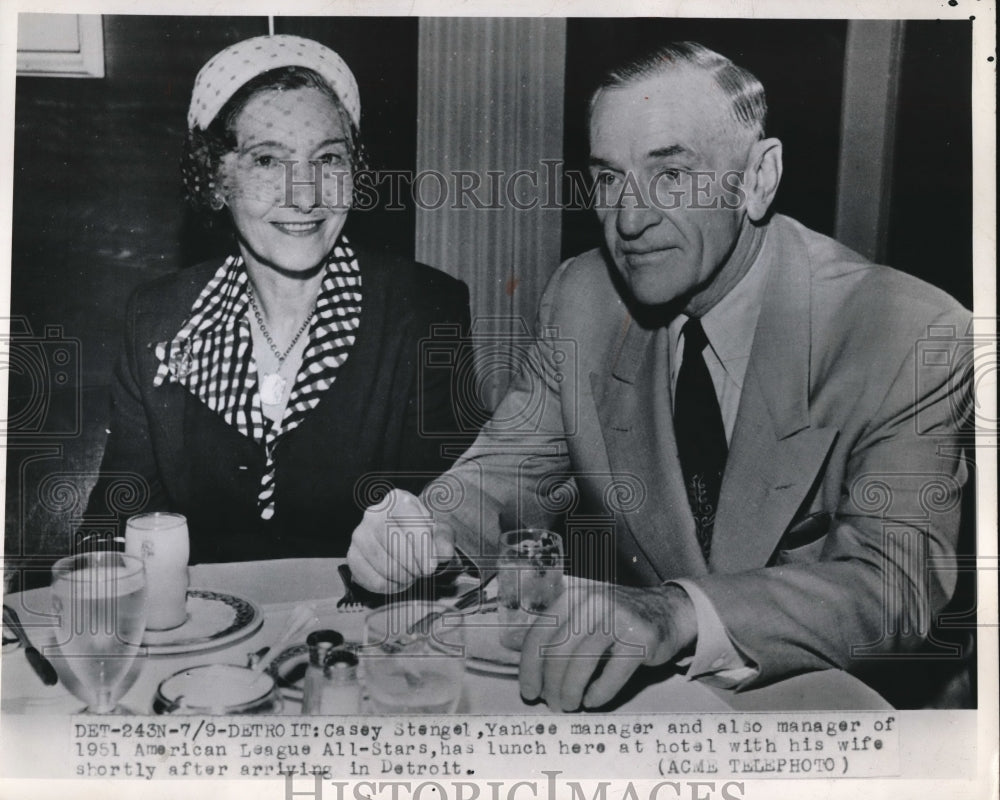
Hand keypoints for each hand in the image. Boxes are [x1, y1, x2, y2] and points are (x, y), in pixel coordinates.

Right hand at [346, 489, 454, 592]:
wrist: (402, 539)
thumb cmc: (421, 533)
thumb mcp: (438, 531)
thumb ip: (444, 540)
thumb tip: (443, 552)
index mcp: (398, 500)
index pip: (410, 523)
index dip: (423, 550)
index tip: (431, 567)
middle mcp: (374, 513)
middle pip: (395, 546)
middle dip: (414, 566)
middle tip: (422, 573)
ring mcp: (360, 534)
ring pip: (384, 565)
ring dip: (403, 577)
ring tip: (411, 575)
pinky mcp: (352, 555)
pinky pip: (371, 579)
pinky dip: (389, 586)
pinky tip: (397, 581)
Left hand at [519, 583, 696, 710]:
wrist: (668, 612)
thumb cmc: (617, 619)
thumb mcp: (581, 616)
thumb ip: (550, 631)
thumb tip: (510, 646)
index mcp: (573, 597)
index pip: (540, 633)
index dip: (530, 667)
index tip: (529, 691)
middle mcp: (593, 603)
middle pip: (558, 651)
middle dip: (550, 684)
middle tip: (552, 703)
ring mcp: (618, 619)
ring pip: (582, 662)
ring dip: (571, 691)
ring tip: (569, 706)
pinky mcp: (641, 639)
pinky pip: (612, 674)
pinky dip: (599, 693)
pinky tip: (592, 701)